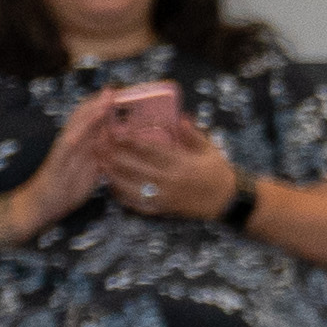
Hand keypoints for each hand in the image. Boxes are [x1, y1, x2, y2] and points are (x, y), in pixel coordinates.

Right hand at [14, 97, 156, 232]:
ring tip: (106, 97)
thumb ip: (104, 156)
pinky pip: (69, 141)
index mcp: (82, 143)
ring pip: (78, 123)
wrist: (43, 203)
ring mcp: (64, 147)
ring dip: (92, 110)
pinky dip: (78, 131)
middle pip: (86, 115)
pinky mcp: (57, 157)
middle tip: (115, 88)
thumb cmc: (68, 188)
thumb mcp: (93, 169)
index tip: (123, 95)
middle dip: (100, 102)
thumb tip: (122, 147)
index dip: (107, 107)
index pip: (94, 119)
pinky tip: (89, 123)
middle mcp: (73, 140)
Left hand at [112, 108, 241, 221]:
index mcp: (181, 163)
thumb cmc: (218, 172)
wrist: (227, 200)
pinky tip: (113, 187)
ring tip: (101, 164)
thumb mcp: (209, 149)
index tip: (116, 131)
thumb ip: (193, 134)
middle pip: (134, 167)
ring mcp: (164, 196)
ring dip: (114, 175)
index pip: (150, 149)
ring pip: (131, 186)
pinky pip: (137, 204)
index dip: (131, 140)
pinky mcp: (163, 209)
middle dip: (114, 156)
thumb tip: (181, 117)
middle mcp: (170, 180)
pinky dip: (123, 196)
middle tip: (99, 146)